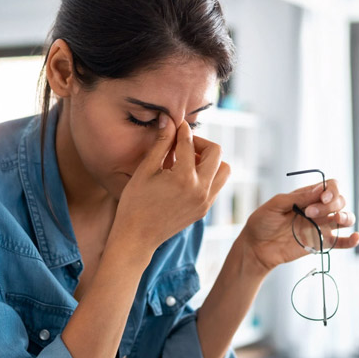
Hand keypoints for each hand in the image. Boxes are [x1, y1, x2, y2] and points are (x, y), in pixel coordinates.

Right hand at [108, 113, 230, 252]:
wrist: (137, 237)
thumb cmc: (135, 203)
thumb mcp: (145, 170)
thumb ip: (161, 144)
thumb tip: (169, 120)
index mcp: (184, 178)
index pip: (189, 143)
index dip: (181, 130)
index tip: (176, 124)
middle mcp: (200, 190)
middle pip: (216, 152)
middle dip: (200, 143)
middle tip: (183, 144)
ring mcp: (205, 201)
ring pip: (223, 170)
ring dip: (210, 160)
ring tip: (188, 161)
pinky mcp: (204, 209)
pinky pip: (217, 185)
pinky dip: (208, 175)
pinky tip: (187, 175)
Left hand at [240, 179, 358, 273]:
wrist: (256, 247)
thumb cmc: (262, 223)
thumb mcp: (275, 205)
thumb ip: (297, 197)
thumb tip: (319, 190)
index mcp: (307, 196)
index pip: (330, 187)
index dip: (331, 190)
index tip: (322, 197)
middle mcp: (318, 209)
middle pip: (339, 201)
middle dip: (330, 204)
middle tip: (309, 213)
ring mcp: (321, 226)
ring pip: (345, 218)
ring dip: (346, 216)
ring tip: (337, 219)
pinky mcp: (321, 243)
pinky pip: (341, 242)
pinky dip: (351, 240)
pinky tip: (355, 237)